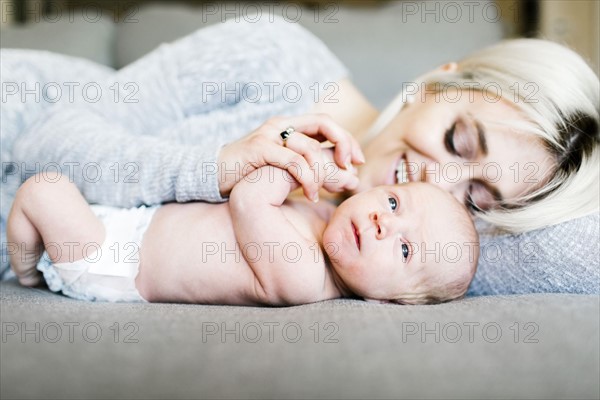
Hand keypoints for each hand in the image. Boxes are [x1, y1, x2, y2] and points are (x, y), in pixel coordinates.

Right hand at [217, 114, 364, 200]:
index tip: (358, 161)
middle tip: (352, 168)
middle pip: (324, 123)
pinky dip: (306, 179)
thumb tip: (346, 178)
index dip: (346, 139)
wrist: (213, 173)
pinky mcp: (258, 150)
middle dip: (344, 145)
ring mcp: (268, 135)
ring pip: (309, 147)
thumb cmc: (250, 173)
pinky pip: (292, 162)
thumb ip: (310, 167)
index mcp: (288, 126)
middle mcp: (280, 125)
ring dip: (323, 171)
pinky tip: (310, 195)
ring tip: (327, 192)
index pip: (326, 122)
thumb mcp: (285, 167)